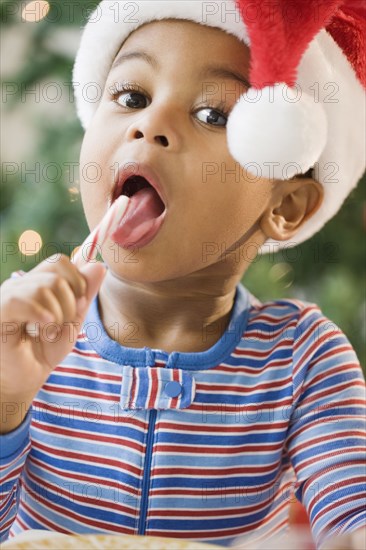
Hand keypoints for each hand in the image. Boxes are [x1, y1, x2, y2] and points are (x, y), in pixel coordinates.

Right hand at [0, 254, 105, 431]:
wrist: (25, 380)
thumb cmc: (44, 351)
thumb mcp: (73, 321)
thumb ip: (85, 293)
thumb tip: (99, 265)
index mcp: (36, 283)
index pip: (60, 262)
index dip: (78, 281)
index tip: (78, 306)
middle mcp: (20, 285)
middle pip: (56, 273)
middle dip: (70, 303)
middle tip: (60, 326)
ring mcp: (7, 296)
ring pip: (44, 287)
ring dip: (57, 316)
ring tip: (48, 333)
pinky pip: (21, 300)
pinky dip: (41, 315)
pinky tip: (43, 328)